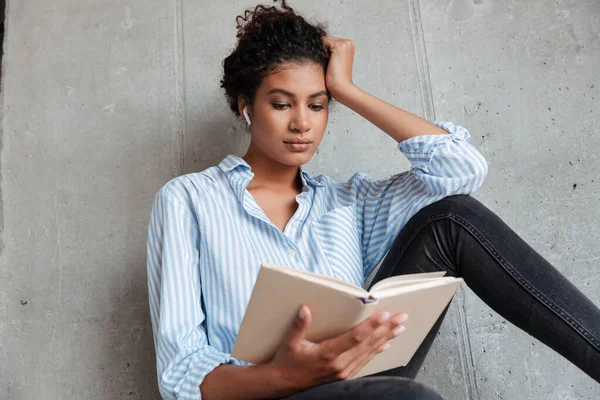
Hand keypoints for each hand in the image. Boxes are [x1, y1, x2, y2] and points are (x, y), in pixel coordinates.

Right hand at [266, 304, 408, 393]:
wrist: (283, 384)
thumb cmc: (286, 362)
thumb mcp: (290, 343)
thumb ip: (299, 326)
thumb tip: (305, 309)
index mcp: (327, 354)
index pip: (354, 338)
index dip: (371, 326)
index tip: (384, 315)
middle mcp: (339, 365)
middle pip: (368, 344)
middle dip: (386, 330)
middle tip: (401, 318)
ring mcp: (343, 372)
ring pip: (369, 353)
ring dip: (385, 339)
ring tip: (399, 328)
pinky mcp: (344, 375)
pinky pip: (364, 361)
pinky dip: (376, 351)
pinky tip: (386, 344)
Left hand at [322, 36, 356, 98]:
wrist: (341, 87)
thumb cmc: (336, 79)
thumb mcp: (332, 63)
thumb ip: (328, 53)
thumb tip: (315, 46)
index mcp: (349, 47)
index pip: (330, 42)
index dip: (323, 49)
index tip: (318, 58)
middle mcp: (348, 43)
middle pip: (327, 40)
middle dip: (321, 48)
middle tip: (319, 61)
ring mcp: (345, 43)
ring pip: (325, 41)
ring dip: (320, 49)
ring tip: (321, 62)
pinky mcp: (339, 46)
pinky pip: (323, 42)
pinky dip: (319, 50)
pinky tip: (320, 60)